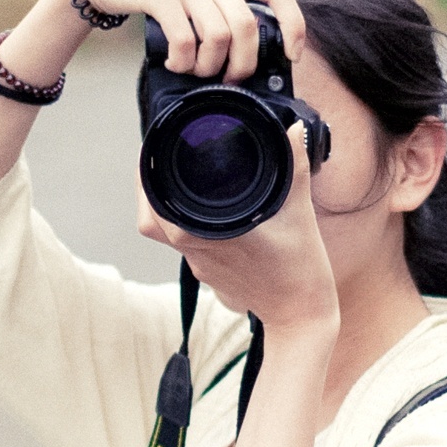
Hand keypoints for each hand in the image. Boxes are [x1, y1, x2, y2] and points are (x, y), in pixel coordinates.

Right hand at [71, 0, 304, 82]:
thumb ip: (221, 7)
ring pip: (219, 36)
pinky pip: (186, 39)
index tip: (290, 56)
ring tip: (194, 71)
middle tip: (228, 80)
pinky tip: (176, 65)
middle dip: (242, 64)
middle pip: (247, 27)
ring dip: (209, 66)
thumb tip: (250, 56)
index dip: (292, 25)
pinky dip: (184, 62)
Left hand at [139, 125, 339, 338]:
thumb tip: (294, 130)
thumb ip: (294, 168)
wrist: (300, 316)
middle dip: (148, 188)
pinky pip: (184, 243)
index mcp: (210, 236)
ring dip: (163, 206)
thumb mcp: (299, 213)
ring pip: (165, 233)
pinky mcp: (210, 273)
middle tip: (156, 158)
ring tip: (176, 176)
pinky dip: (183, 222)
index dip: (146, 179)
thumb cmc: (300, 269)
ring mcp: (201, 266)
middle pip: (151, 222)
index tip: (150, 151)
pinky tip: (202, 207)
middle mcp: (198, 252)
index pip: (157, 209)